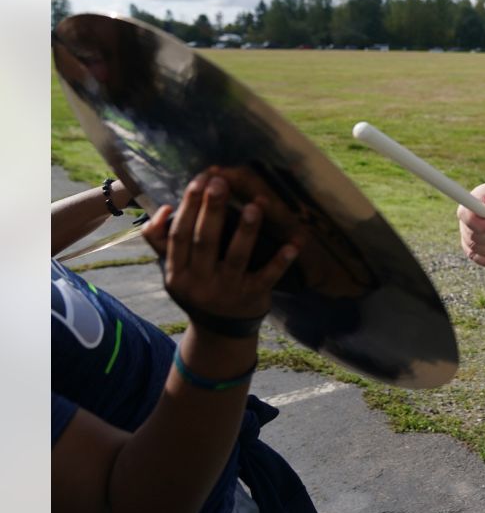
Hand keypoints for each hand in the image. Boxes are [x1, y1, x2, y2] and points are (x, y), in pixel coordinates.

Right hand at [142, 170, 298, 321]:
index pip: (180, 235)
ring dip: (246, 230)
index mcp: (177, 273)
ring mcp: (228, 290)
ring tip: (255, 204)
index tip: (199, 180)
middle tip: (220, 182)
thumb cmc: (197, 288)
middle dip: (212, 210)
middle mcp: (200, 282)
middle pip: (205, 241)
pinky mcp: (252, 297)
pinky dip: (281, 260)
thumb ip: (162, 242)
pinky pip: (268, 276)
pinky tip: (294, 243)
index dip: (188, 207)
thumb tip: (162, 209)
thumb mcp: (175, 271)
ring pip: (237, 257)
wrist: (220, 332)